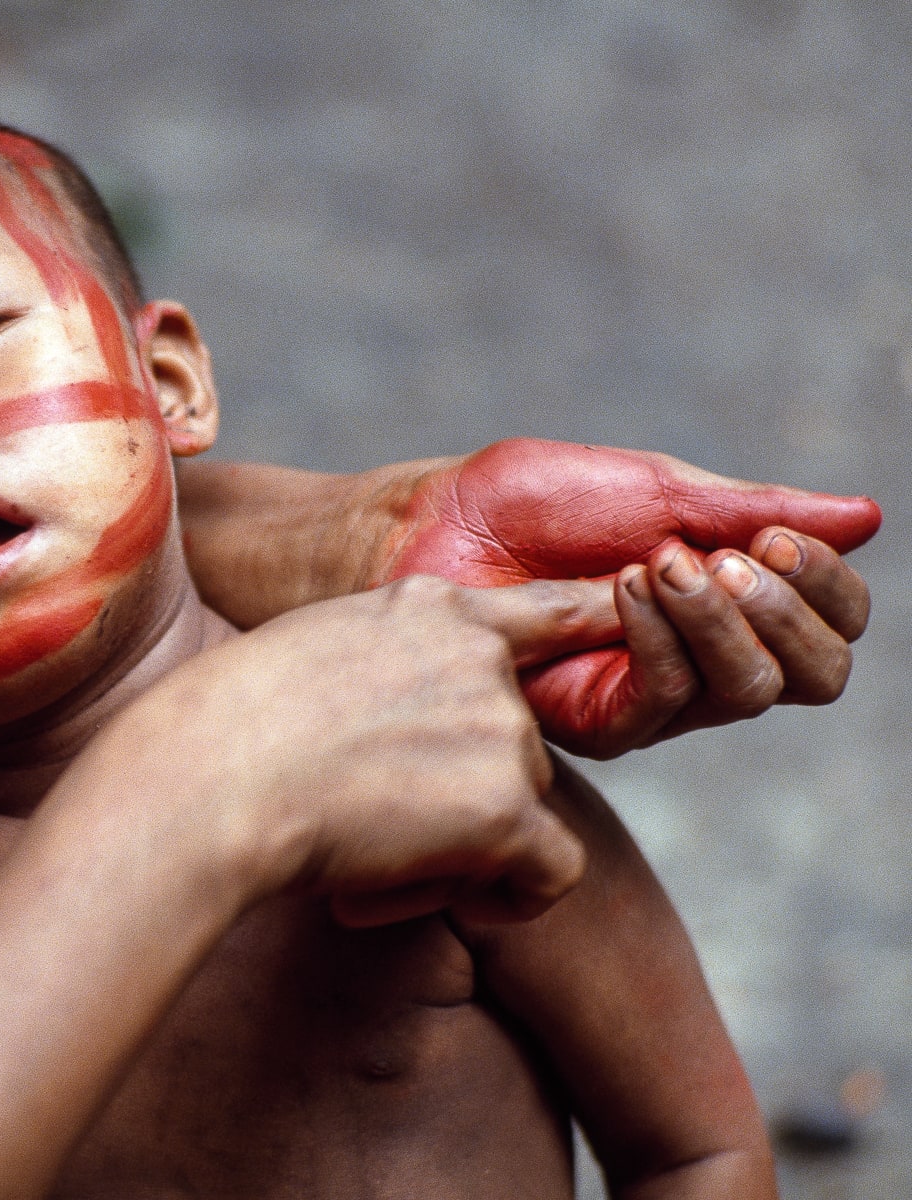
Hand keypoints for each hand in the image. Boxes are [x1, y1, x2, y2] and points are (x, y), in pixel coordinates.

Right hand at [110, 575, 625, 927]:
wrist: (206, 777)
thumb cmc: (218, 732)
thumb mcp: (305, 657)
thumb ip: (380, 671)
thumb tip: (405, 733)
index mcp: (426, 606)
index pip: (544, 611)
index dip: (584, 635)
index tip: (617, 648)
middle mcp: (478, 654)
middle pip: (515, 743)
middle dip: (458, 797)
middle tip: (366, 833)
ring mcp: (499, 726)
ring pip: (518, 809)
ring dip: (457, 851)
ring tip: (361, 863)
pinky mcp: (505, 805)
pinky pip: (550, 870)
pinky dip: (509, 899)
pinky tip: (445, 904)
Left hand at [380, 438, 878, 756]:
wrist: (430, 527)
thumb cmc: (528, 503)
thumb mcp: (654, 490)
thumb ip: (754, 509)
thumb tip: (868, 515)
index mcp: (728, 599)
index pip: (831, 623)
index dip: (829, 587)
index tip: (782, 537)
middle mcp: (702, 658)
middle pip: (812, 674)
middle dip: (791, 610)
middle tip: (738, 557)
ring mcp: (651, 696)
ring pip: (747, 691)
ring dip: (723, 619)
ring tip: (664, 562)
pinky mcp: (595, 720)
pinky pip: (664, 699)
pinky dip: (660, 637)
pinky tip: (623, 589)